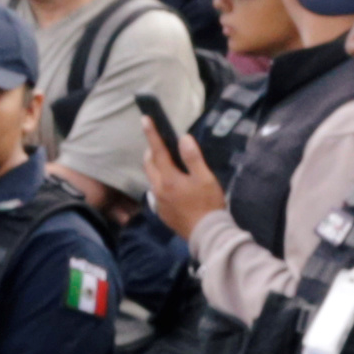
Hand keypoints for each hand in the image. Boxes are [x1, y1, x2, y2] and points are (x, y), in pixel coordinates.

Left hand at [136, 109, 224, 235]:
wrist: (206, 234)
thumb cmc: (208, 204)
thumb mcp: (205, 178)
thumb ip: (193, 158)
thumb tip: (183, 139)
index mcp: (168, 179)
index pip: (157, 151)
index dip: (152, 134)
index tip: (145, 119)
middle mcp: (158, 189)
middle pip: (149, 164)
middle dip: (151, 150)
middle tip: (160, 143)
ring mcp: (158, 201)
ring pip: (152, 178)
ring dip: (155, 166)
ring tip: (167, 161)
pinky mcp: (161, 211)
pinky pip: (156, 191)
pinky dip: (160, 181)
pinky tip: (173, 184)